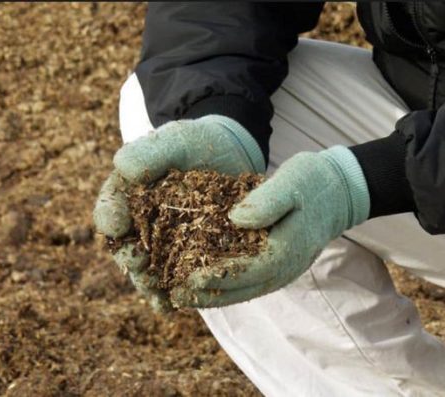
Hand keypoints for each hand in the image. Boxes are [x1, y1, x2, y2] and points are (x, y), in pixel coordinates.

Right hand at [93, 115, 265, 311]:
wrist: (229, 156)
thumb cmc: (195, 145)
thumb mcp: (174, 140)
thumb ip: (148, 152)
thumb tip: (121, 167)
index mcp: (127, 195)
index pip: (110, 208)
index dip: (109, 217)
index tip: (114, 224)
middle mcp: (139, 224)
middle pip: (125, 246)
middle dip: (128, 257)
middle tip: (137, 261)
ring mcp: (162, 245)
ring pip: (147, 269)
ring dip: (147, 283)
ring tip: (154, 293)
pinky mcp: (187, 259)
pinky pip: (174, 280)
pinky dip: (170, 295)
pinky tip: (172, 306)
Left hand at [171, 146, 369, 307]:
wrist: (338, 190)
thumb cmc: (312, 181)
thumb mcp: (291, 182)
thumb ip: (267, 201)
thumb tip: (235, 219)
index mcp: (287, 249)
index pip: (248, 271)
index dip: (217, 277)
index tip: (188, 278)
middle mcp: (284, 267)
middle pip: (242, 290)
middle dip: (208, 295)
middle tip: (176, 296)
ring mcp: (282, 269)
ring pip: (244, 291)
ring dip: (213, 296)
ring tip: (183, 296)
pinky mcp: (277, 264)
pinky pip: (248, 281)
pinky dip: (225, 286)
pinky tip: (203, 283)